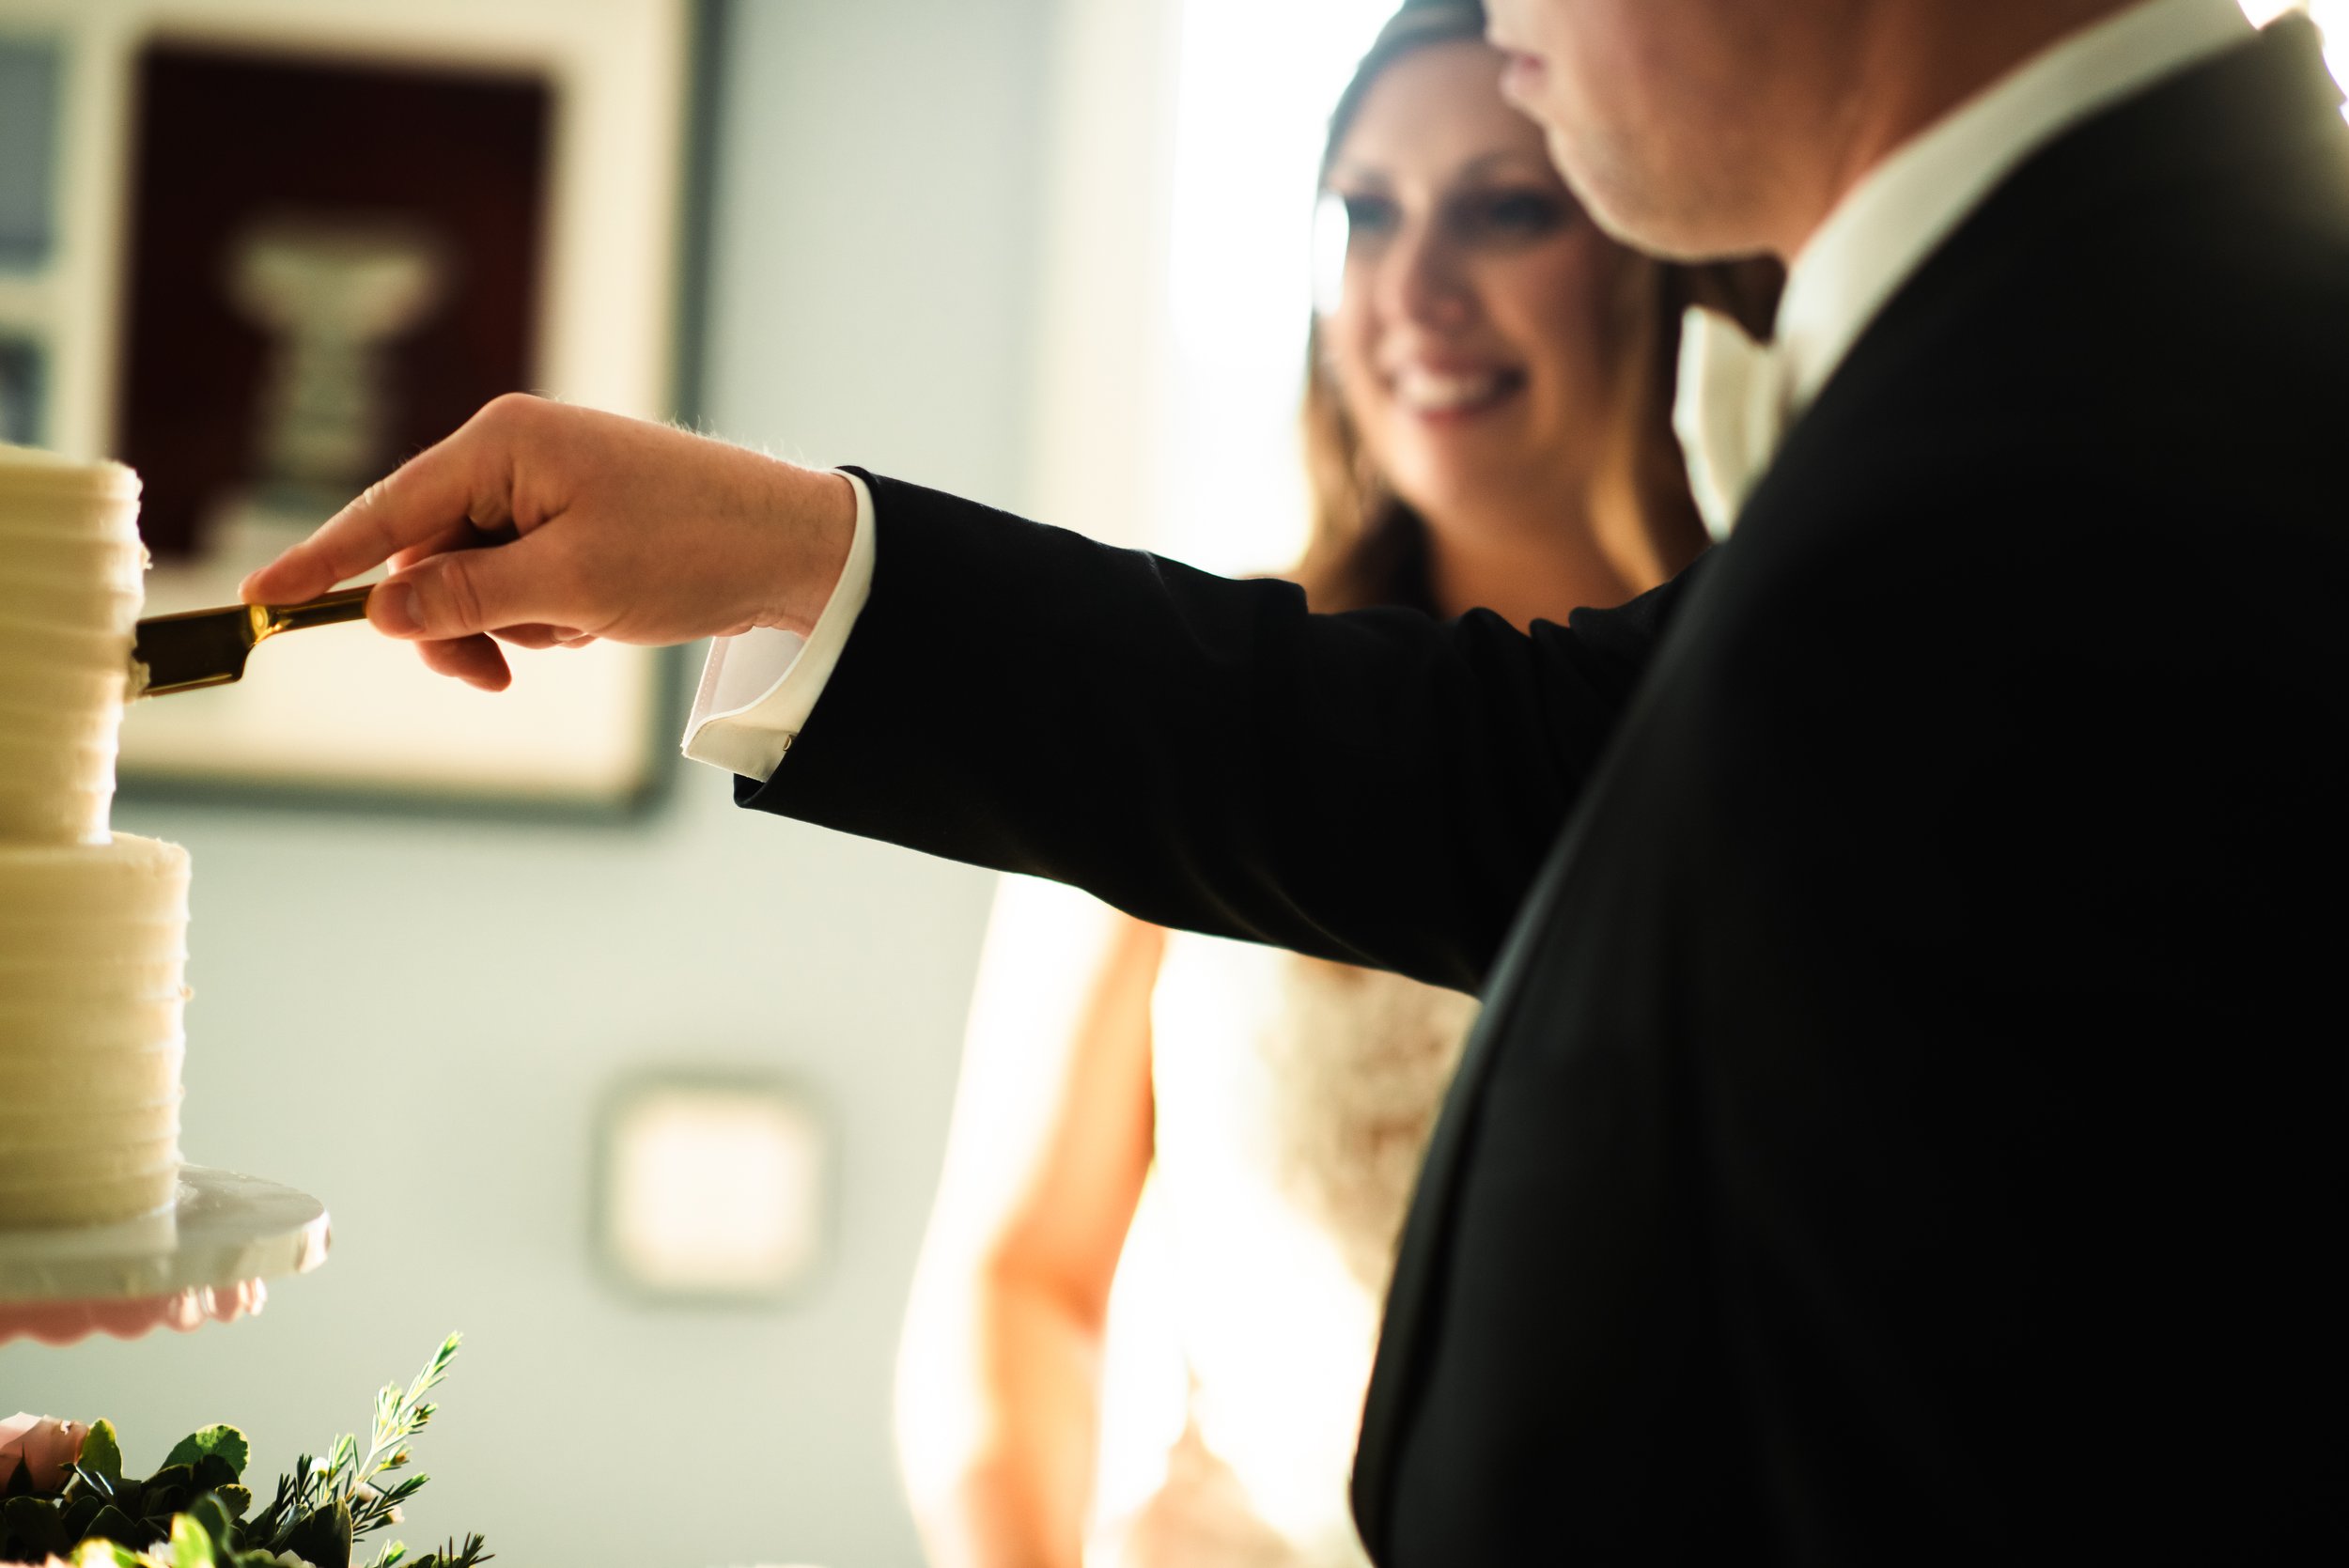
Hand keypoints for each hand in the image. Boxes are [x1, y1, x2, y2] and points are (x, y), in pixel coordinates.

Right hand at [240, 394, 857, 690]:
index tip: (260, 598)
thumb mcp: (570, 585)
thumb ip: (465, 598)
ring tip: (587, 623)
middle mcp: (514, 452)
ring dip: (517, 622)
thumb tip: (383, 610)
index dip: (324, 561)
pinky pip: (522, 583)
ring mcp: (543, 486)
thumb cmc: (691, 548)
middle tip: (501, 673)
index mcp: (503, 443)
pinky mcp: (571, 520)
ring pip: (475, 580)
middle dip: (459, 620)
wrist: (793, 547)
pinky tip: (604, 616)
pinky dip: (550, 615)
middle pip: (427, 555)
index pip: (388, 509)